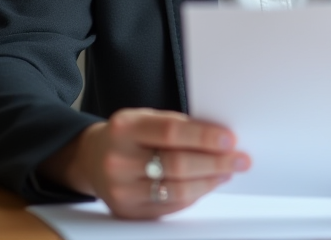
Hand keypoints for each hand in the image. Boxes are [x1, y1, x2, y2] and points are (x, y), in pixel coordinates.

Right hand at [39, 108, 250, 218]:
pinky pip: (170, 206)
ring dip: (210, 181)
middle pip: (176, 164)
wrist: (91, 159)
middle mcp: (118, 159)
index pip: (170, 132)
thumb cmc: (127, 135)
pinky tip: (208, 184)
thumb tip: (220, 138)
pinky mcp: (128, 211)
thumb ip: (176, 126)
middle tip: (240, 159)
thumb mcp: (144, 118)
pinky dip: (195, 195)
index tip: (230, 139)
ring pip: (176, 190)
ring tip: (228, 171)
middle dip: (215, 162)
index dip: (203, 136)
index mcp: (125, 128)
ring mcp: (121, 189)